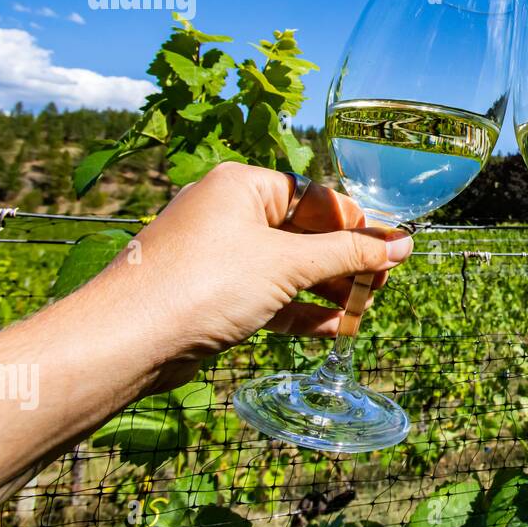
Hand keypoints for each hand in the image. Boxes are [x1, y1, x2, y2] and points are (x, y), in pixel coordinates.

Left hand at [73, 162, 412, 393]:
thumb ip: (349, 253)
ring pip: (287, 269)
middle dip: (345, 263)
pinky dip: (299, 310)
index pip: (317, 198)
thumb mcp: (288, 263)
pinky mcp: (210, 295)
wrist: (125, 340)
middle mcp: (228, 214)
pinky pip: (267, 296)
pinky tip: (332, 328)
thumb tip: (402, 244)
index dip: (359, 225)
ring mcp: (217, 256)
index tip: (393, 252)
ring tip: (362, 313)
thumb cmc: (203, 284)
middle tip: (382, 287)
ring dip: (327, 291)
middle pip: (305, 234)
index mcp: (243, 186)